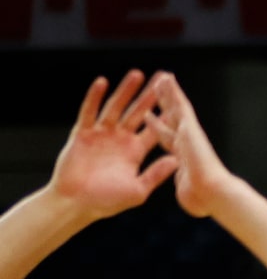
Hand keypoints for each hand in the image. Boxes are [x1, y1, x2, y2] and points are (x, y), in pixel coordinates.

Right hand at [48, 72, 174, 219]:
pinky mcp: (82, 133)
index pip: (155, 129)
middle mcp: (120, 140)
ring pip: (116, 107)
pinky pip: (89, 112)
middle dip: (149, 95)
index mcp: (136, 152)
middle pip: (138, 112)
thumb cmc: (107, 202)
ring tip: (137, 75)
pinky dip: (94, 97)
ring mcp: (101, 135)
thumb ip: (156, 174)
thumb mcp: (138, 189)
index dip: (166, 115)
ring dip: (125, 91)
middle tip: (161, 78)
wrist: (77, 204)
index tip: (178, 101)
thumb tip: (177, 161)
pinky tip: (102, 83)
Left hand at [146, 74, 242, 219]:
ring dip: (168, 91)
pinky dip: (172, 90)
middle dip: (163, 105)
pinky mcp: (190, 126)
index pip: (167, 138)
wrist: (213, 193)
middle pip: (171, 118)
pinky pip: (179, 104)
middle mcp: (185, 141)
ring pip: (176, 107)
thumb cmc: (201, 199)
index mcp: (181, 157)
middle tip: (157, 91)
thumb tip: (184, 188)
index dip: (158, 127)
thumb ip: (181, 183)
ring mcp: (189, 133)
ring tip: (161, 76)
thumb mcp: (184, 190)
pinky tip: (166, 77)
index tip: (150, 117)